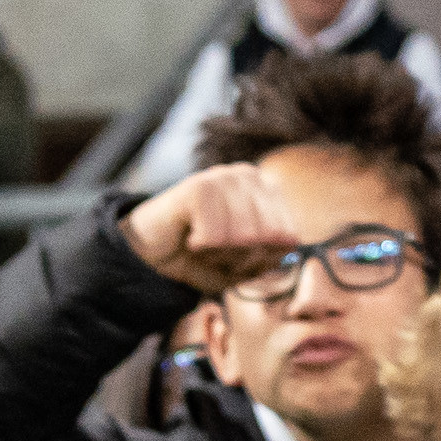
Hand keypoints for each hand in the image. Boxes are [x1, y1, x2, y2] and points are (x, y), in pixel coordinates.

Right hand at [122, 162, 300, 293]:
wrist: (151, 253)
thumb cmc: (202, 257)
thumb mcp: (245, 265)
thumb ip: (272, 256)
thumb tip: (288, 244)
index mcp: (268, 190)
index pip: (288, 237)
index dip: (263, 259)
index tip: (238, 256)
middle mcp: (249, 175)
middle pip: (267, 237)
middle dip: (241, 258)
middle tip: (216, 252)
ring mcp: (223, 176)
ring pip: (243, 238)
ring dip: (219, 254)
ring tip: (202, 245)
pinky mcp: (197, 186)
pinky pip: (215, 235)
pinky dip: (201, 247)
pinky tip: (190, 238)